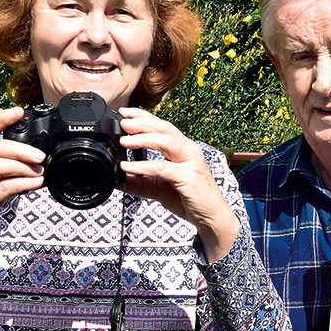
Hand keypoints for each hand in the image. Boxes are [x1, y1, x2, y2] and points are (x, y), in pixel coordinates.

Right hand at [0, 107, 45, 280]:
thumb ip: (6, 169)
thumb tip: (35, 163)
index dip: (1, 119)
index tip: (19, 111)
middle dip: (20, 149)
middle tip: (40, 156)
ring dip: (21, 166)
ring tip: (39, 171)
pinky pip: (2, 188)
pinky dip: (22, 184)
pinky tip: (35, 184)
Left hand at [117, 107, 238, 261]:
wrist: (212, 218)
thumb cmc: (192, 200)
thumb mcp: (159, 189)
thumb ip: (141, 182)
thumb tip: (119, 179)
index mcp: (183, 149)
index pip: (163, 126)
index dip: (144, 117)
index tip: (125, 112)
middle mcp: (189, 151)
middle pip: (165, 128)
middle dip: (142, 123)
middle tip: (123, 122)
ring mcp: (190, 163)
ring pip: (166, 142)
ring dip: (144, 138)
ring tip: (125, 140)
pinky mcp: (188, 177)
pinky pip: (162, 168)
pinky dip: (143, 166)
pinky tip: (128, 167)